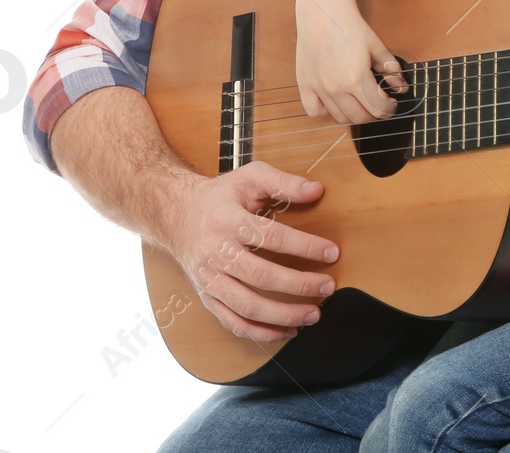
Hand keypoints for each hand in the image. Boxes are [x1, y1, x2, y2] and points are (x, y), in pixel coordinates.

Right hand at [167, 161, 340, 342]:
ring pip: (246, 306)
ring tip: (314, 315)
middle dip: (299, 284)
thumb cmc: (221, 196)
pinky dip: (262, 333)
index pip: (271, 237)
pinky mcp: (206, 297)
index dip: (304, 247)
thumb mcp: (250, 177)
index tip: (332, 253)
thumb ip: (283, 182)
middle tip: (328, 286)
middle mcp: (215, 253)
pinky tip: (288, 330)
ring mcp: (208, 279)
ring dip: (283, 315)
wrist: (176, 215)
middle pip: (260, 276)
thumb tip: (317, 190)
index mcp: (227, 220)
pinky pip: (233, 323)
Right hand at [295, 0, 406, 122]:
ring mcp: (319, 88)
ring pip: (340, 117)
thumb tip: (402, 87)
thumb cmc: (350, 26)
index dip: (389, 108)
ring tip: (359, 100)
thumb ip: (391, 69)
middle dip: (374, 113)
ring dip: (353, 113)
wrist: (322, 11)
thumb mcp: (376, 46)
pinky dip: (326, 110)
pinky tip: (335, 99)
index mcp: (357, 80)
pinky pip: (315, 111)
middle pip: (360, 117)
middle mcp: (336, 88)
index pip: (378, 110)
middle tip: (378, 102)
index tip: (391, 102)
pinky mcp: (304, 84)